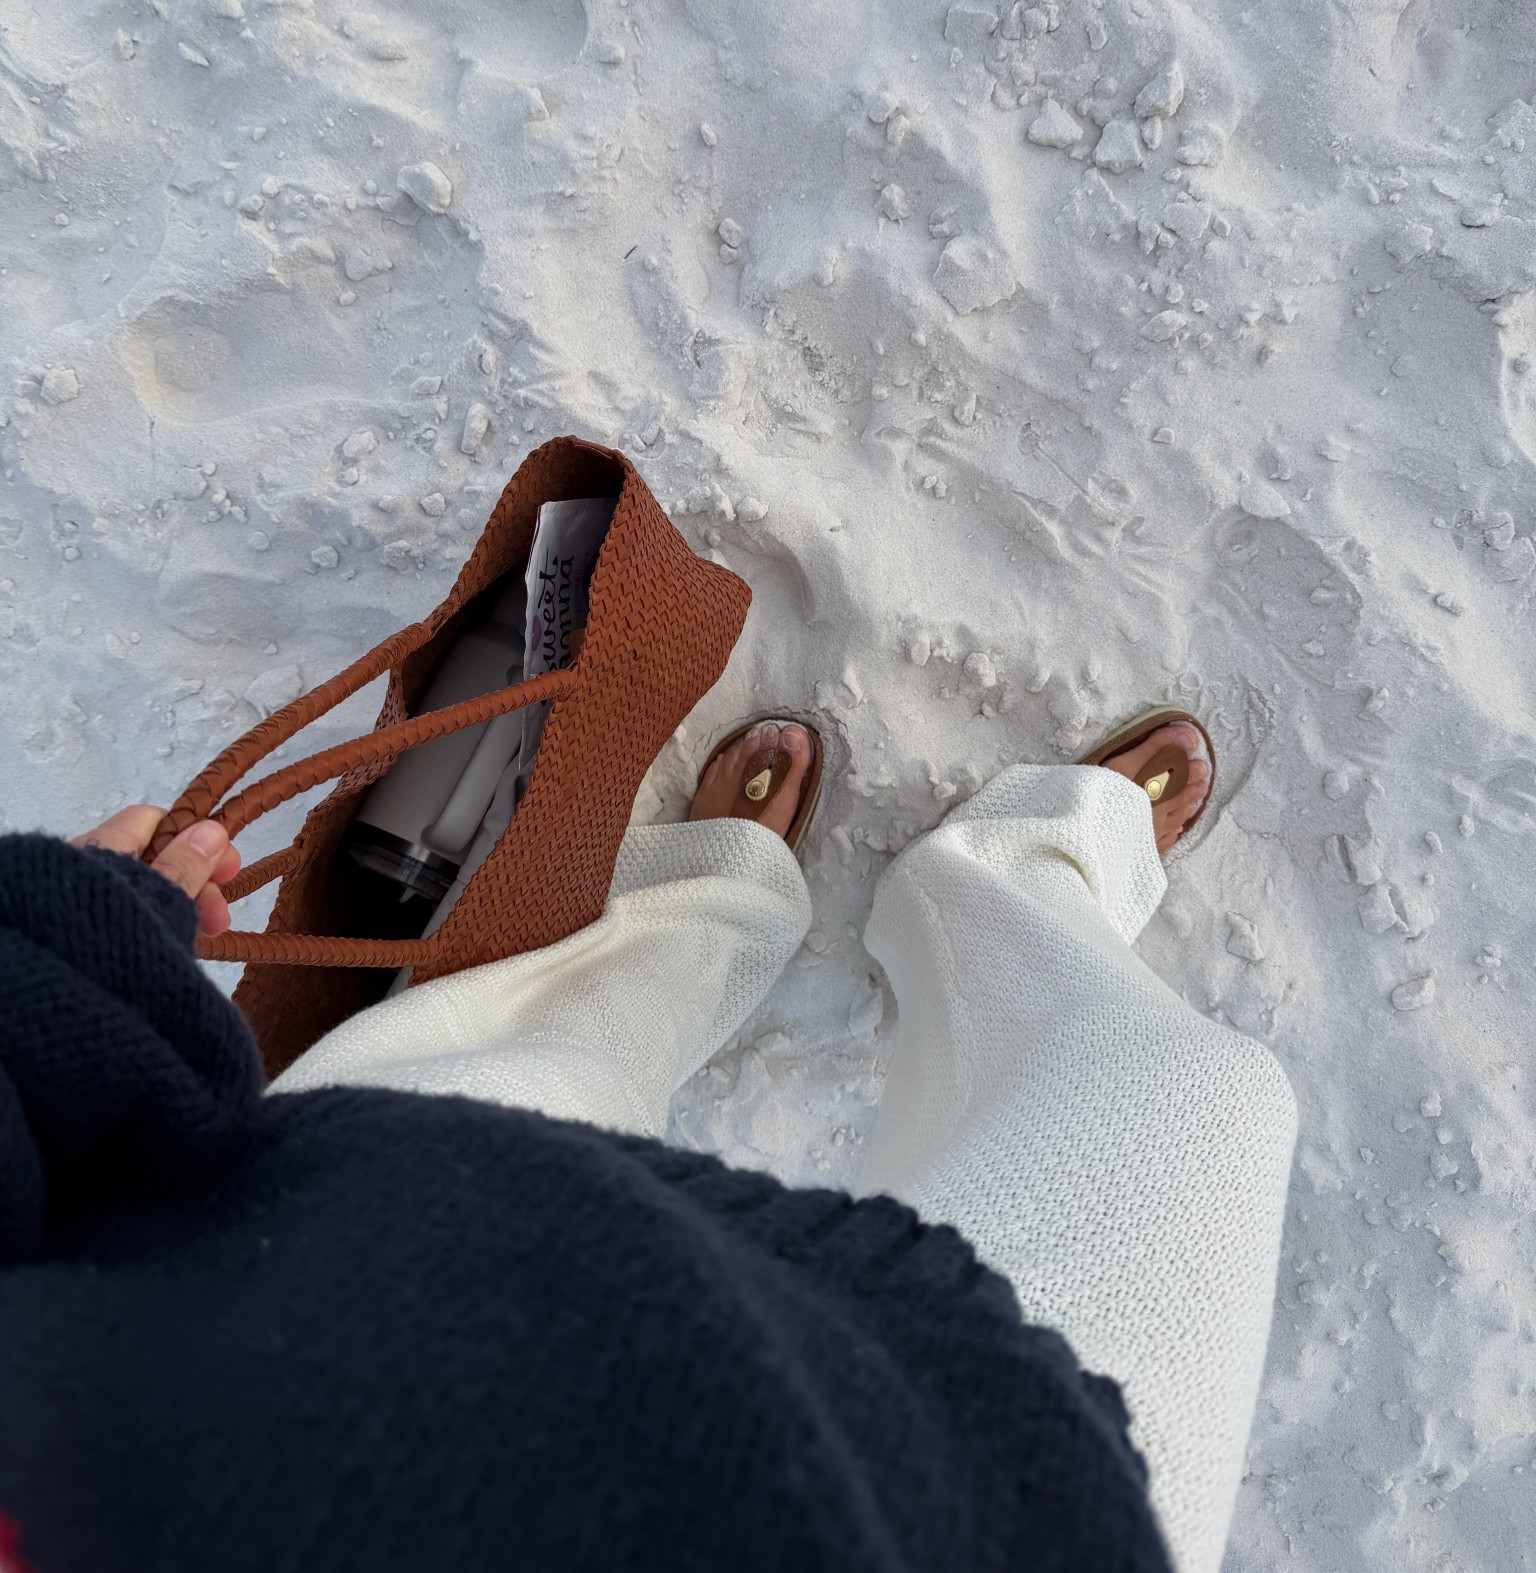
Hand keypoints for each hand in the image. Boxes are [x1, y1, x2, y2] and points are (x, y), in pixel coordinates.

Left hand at [71, 807, 241, 938]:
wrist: (51, 1002)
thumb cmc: (108, 943)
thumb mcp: (158, 902)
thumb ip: (186, 866)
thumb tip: (211, 829)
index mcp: (101, 848)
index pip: (151, 821)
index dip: (194, 838)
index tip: (228, 871)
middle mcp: (84, 870)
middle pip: (149, 859)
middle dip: (195, 882)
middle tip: (220, 922)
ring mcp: (79, 905)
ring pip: (140, 894)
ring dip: (178, 910)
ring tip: (200, 942)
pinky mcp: (79, 936)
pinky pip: (123, 920)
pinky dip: (152, 929)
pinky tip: (169, 953)